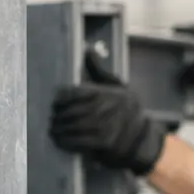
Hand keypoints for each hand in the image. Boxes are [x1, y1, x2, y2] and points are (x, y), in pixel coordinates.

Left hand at [50, 81, 166, 174]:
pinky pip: (80, 141)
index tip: (54, 102)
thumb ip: (99, 71)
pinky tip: (59, 140)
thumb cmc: (126, 110)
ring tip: (52, 129)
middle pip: (75, 110)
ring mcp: (108, 126)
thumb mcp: (117, 87)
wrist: (141, 138)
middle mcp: (109, 107)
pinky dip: (66, 141)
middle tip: (51, 117)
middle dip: (59, 115)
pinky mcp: (106, 143)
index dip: (62, 98)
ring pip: (76, 126)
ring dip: (60, 128)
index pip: (78, 92)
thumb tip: (87, 50)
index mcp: (109, 92)